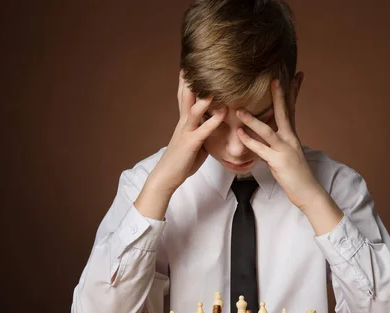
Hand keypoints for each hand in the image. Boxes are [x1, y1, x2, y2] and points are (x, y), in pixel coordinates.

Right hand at [149, 71, 226, 194]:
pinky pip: (204, 130)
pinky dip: (214, 120)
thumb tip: (213, 122)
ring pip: (194, 109)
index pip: (185, 95)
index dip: (187, 79)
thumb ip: (203, 129)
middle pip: (186, 95)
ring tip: (216, 83)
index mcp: (184, 121)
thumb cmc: (182, 160)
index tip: (191, 63)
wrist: (167, 176)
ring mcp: (186, 132)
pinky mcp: (191, 143)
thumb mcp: (194, 140)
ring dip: (205, 96)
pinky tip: (223, 113)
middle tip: (197, 59)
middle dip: (191, 79)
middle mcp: (183, 122)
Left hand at [235, 79, 322, 209]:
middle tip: (273, 78)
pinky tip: (239, 134)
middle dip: (278, 95)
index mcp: (292, 135)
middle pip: (283, 113)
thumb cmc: (295, 173)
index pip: (291, 109)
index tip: (293, 75)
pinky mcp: (279, 162)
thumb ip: (277, 141)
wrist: (308, 192)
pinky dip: (250, 141)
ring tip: (239, 110)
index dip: (292, 92)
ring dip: (253, 120)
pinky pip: (261, 150)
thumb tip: (266, 133)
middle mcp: (290, 139)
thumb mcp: (287, 152)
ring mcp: (285, 150)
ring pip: (268, 131)